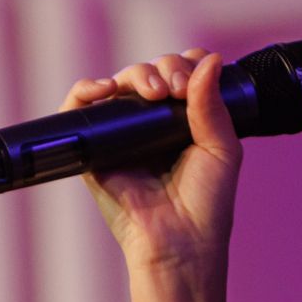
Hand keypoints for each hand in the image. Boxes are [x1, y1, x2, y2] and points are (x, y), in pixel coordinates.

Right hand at [60, 51, 242, 296]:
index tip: (192, 83)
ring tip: (151, 90)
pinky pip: (79, 108)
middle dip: (164, 68)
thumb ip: (212, 104)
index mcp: (186, 118)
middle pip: (152, 70)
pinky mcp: (95, 149)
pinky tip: (104, 89)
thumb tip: (210, 59)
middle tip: (174, 90)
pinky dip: (86, 89)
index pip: (182, 70)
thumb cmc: (206, 203)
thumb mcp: (221, 148)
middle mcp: (153, 121)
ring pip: (119, 82)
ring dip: (135, 74)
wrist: (179, 243)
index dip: (187, 64)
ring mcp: (122, 133)